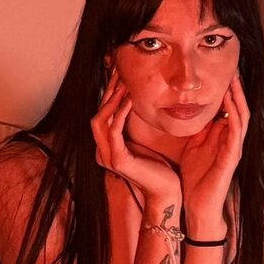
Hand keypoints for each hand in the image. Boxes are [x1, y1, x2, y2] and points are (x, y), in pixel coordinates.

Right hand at [91, 67, 180, 205]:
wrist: (166, 191)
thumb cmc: (157, 167)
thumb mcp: (141, 141)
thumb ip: (131, 126)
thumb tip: (131, 101)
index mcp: (106, 147)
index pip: (101, 115)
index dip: (108, 93)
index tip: (118, 74)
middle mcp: (102, 152)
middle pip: (97, 115)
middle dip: (107, 92)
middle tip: (118, 72)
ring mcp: (108, 157)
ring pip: (100, 121)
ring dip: (112, 100)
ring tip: (124, 83)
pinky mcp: (118, 161)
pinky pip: (114, 132)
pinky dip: (120, 114)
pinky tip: (129, 100)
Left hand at [178, 74, 247, 237]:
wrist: (197, 206)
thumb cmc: (195, 178)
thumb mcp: (193, 146)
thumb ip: (197, 129)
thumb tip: (189, 109)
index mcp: (221, 135)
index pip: (228, 106)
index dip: (227, 89)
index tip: (221, 69)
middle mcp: (231, 139)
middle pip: (238, 107)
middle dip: (236, 87)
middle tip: (232, 67)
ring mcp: (234, 147)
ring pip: (241, 115)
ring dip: (238, 97)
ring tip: (234, 78)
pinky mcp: (232, 157)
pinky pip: (236, 131)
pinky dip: (234, 114)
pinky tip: (230, 102)